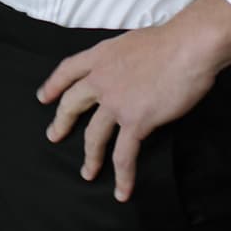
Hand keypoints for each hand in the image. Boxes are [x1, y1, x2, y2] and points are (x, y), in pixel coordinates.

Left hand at [37, 0, 230, 202]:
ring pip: (93, 136)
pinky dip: (123, 176)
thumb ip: (120, 59)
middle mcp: (101, 80)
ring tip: (87, 173)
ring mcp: (115, 103)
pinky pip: (124, 155)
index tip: (44, 97)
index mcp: (100, 56)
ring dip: (90, 158)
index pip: (67, 70)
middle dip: (61, 122)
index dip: (53, 85)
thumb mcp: (131, 42)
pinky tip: (122, 190)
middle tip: (54, 135)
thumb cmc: (170, 40)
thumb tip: (126, 70)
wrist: (187, 47)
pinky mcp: (135, 122)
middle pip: (72, 103)